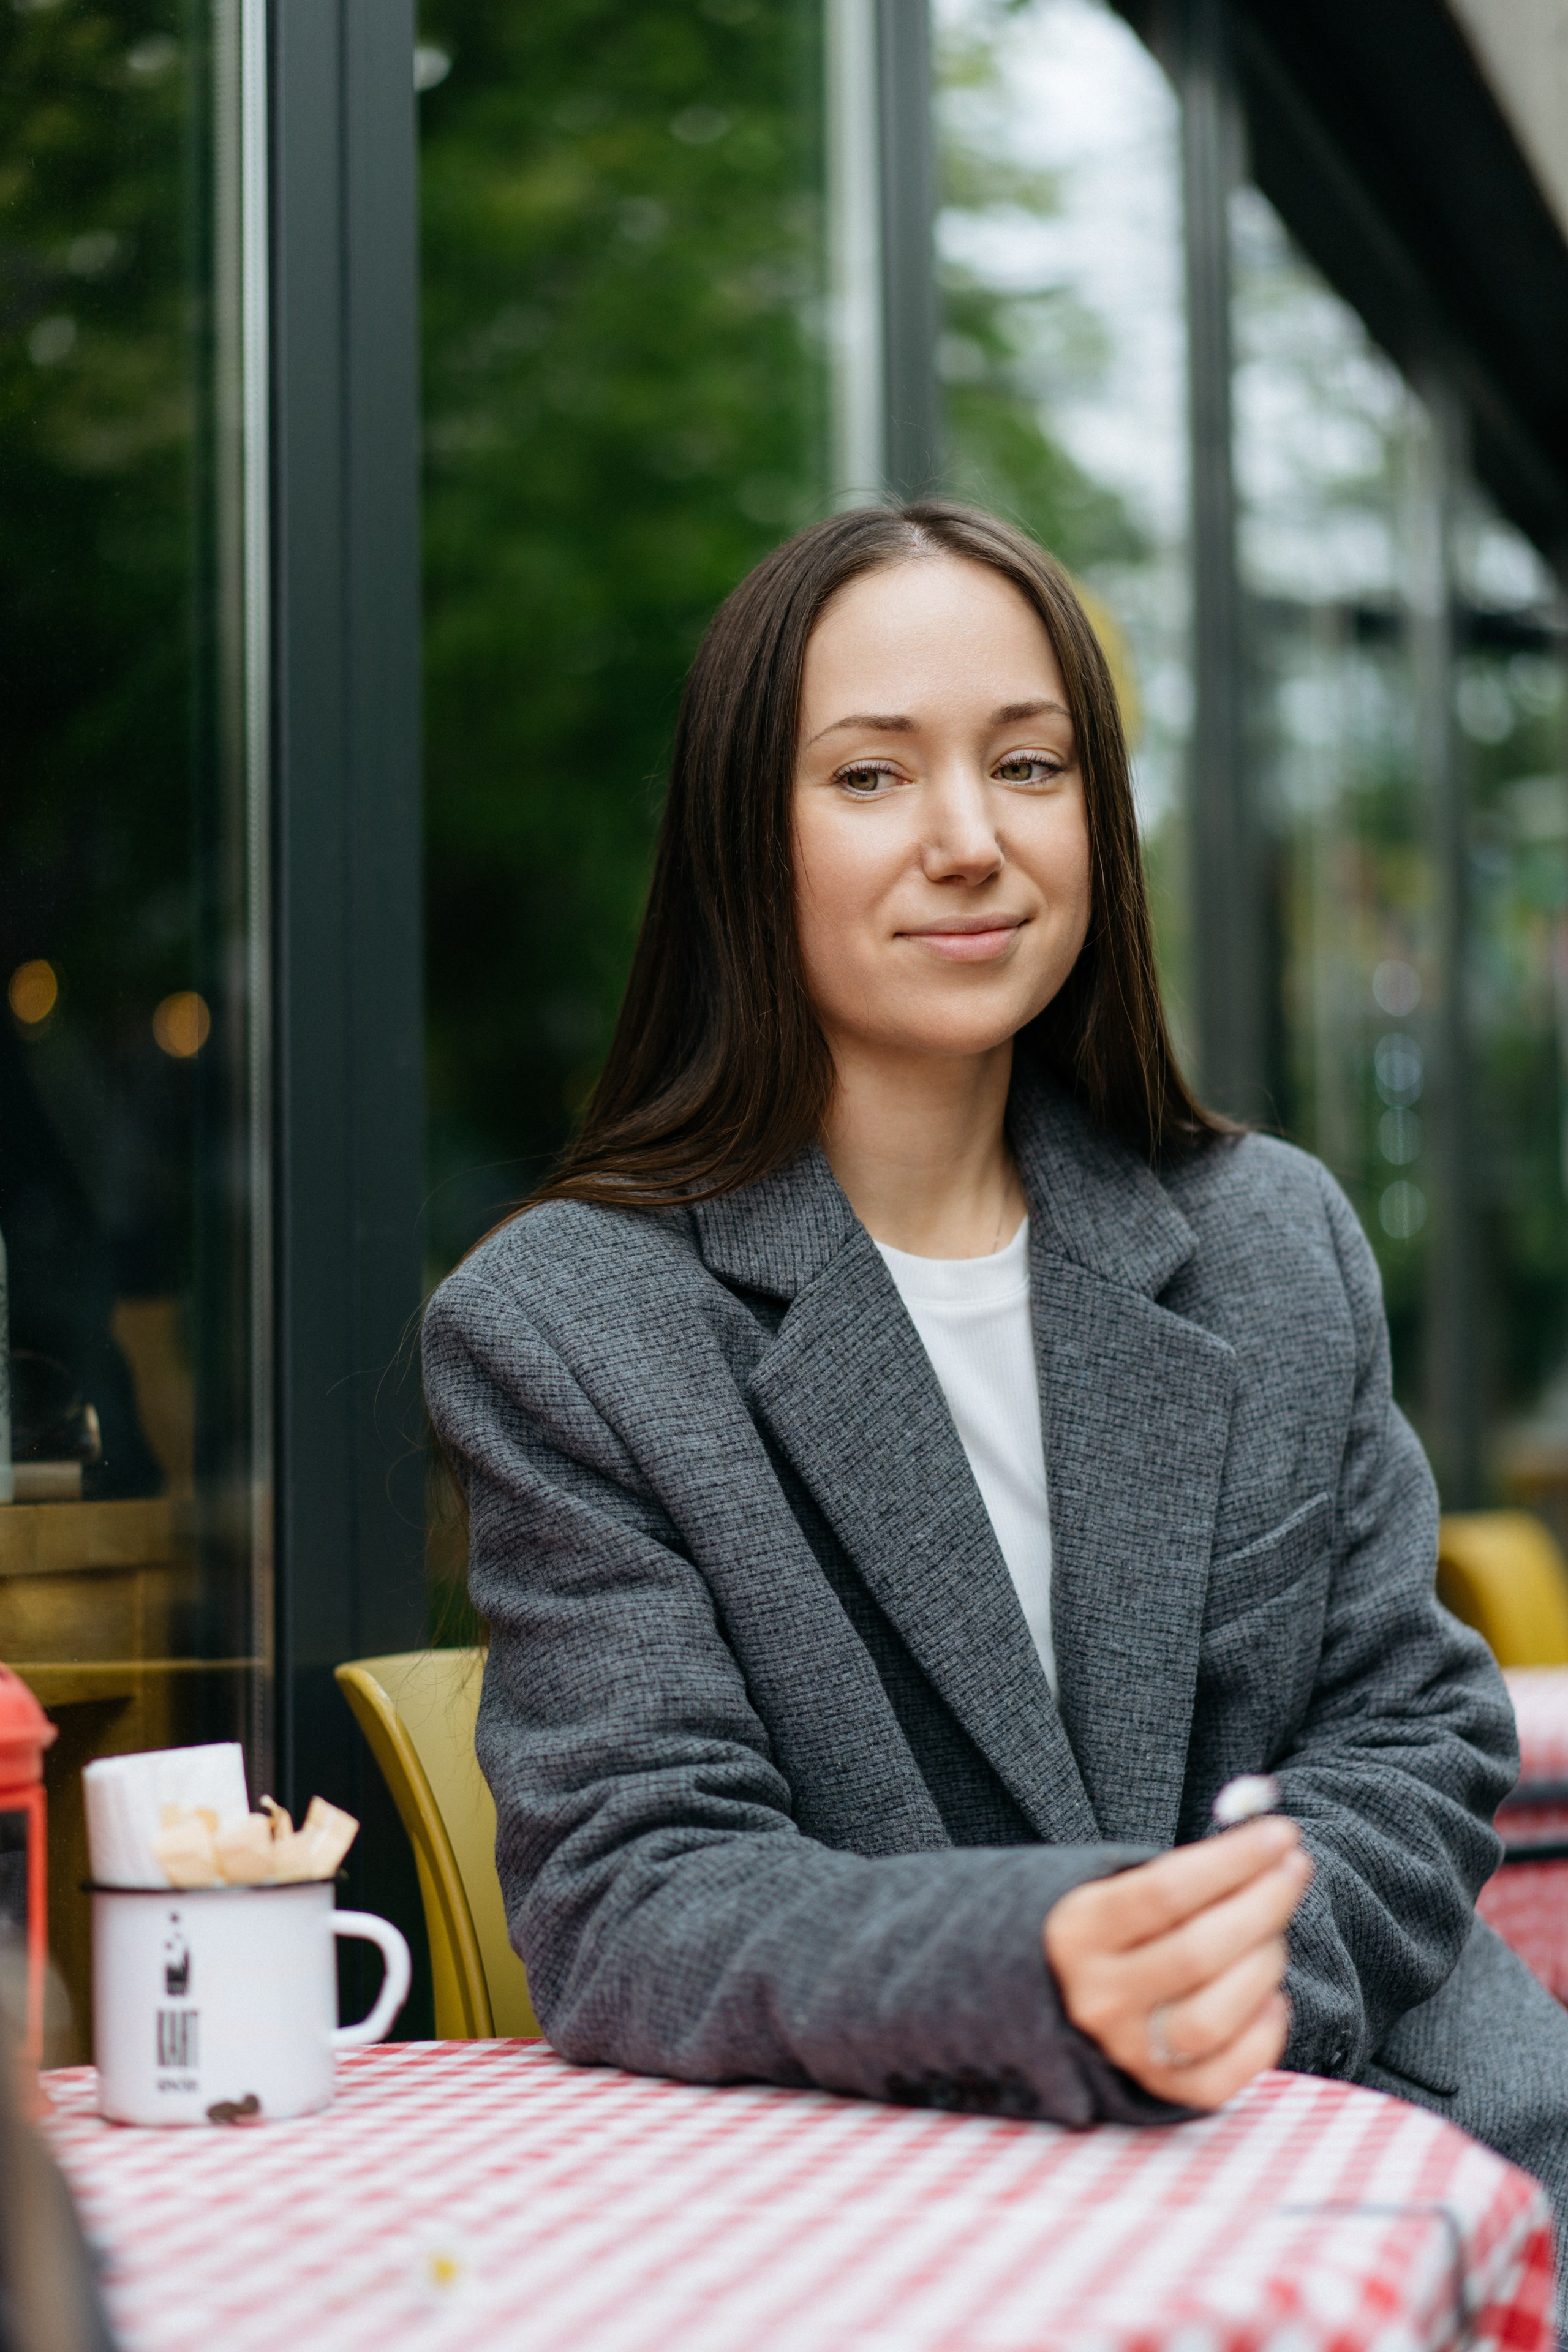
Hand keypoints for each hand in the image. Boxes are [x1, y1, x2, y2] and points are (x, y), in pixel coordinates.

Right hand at [1042, 1816, 1311, 2109]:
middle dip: (1262, 1904)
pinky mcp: (1156, 2088)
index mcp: (1077, 1930)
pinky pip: (1221, 2077)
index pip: (1166, 1890)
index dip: (1232, 1861)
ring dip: (1262, 1967)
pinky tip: (1272, 1996)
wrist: (1052, 1994)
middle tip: (1295, 1869)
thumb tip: (1267, 1846)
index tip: (1279, 1835)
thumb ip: (1183, 1871)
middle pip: (1197, 1952)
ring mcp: (1125, 2047)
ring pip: (1211, 2019)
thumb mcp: (1118, 1884)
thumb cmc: (1111, 1926)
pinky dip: (1262, 2036)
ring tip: (1275, 1935)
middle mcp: (1096, 1994)